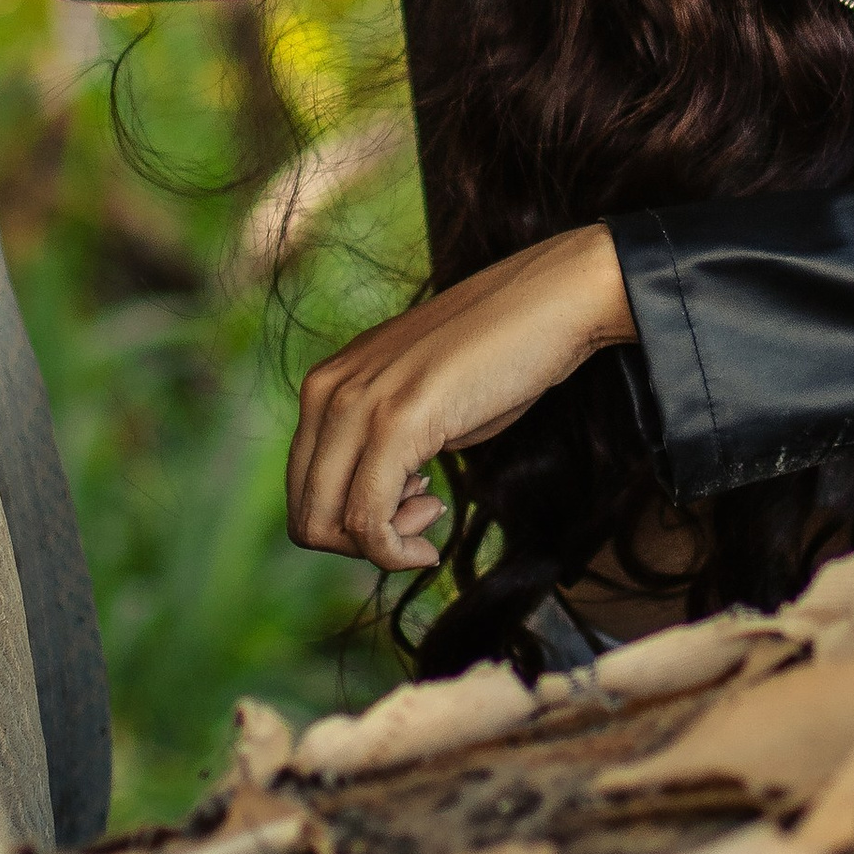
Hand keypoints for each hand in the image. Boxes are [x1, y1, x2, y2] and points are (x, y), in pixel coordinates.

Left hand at [287, 225, 635, 572]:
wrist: (550, 302)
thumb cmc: (500, 356)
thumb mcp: (422, 404)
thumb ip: (383, 446)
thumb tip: (370, 513)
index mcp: (326, 384)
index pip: (303, 488)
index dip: (353, 523)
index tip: (411, 504)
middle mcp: (326, 391)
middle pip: (305, 516)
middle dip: (361, 544)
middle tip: (423, 517)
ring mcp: (356, 405)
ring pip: (325, 525)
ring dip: (381, 547)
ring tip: (432, 512)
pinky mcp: (394, 423)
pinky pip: (368, 521)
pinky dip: (395, 552)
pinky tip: (433, 531)